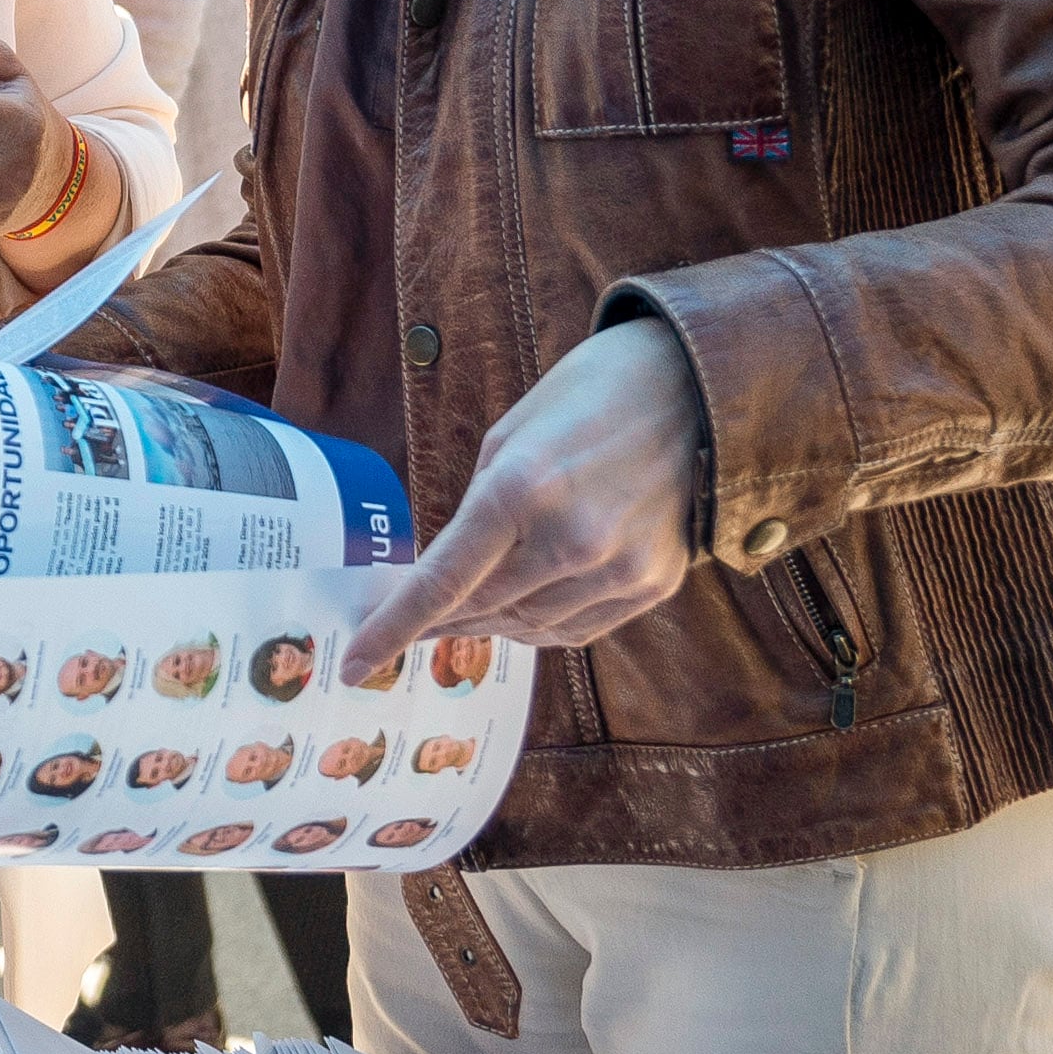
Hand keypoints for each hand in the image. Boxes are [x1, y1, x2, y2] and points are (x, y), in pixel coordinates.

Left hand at [343, 319, 706, 674]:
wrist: (699, 391)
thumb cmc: (589, 396)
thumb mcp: (511, 436)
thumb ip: (478, 508)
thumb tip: (452, 570)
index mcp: (520, 489)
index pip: (442, 581)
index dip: (393, 627)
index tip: (354, 662)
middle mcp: (570, 538)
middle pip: (482, 609)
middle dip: (437, 621)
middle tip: (406, 625)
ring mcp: (618, 568)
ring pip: (529, 626)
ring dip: (489, 623)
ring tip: (467, 611)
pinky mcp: (652, 585)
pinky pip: (577, 628)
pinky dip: (540, 626)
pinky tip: (521, 611)